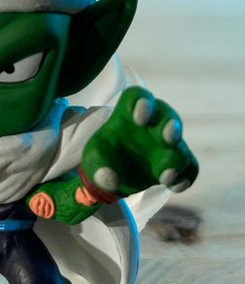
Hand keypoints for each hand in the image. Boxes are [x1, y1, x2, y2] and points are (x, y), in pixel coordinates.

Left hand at [81, 86, 198, 198]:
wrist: (113, 175)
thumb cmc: (103, 156)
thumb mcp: (93, 159)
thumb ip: (97, 166)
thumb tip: (109, 179)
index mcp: (127, 115)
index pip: (137, 97)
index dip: (142, 102)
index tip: (140, 118)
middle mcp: (151, 126)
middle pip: (168, 115)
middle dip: (171, 125)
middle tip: (168, 138)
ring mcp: (165, 144)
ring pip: (180, 144)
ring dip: (177, 159)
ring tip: (164, 176)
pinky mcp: (175, 162)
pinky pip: (190, 166)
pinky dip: (186, 176)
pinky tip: (175, 186)